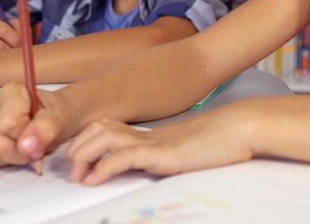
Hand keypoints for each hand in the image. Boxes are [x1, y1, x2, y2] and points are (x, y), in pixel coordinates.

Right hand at [0, 84, 74, 168]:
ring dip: (12, 157)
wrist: (54, 119)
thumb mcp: (60, 119)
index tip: (39, 133)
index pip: (9, 123)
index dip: (26, 136)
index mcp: (11, 92)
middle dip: (19, 151)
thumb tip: (26, 146)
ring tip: (26, 146)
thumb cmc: (56, 116)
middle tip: (35, 144)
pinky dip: (2, 160)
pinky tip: (14, 150)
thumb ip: (45, 128)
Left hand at [65, 108, 253, 185]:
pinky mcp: (161, 153)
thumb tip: (148, 168)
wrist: (238, 130)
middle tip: (72, 172)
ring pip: (103, 137)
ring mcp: (152, 141)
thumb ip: (161, 158)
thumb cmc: (216, 144)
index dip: (85, 141)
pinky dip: (104, 167)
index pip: (105, 128)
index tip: (77, 162)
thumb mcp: (181, 153)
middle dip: (76, 148)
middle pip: (96, 128)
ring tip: (78, 177)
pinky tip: (95, 180)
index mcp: (148, 134)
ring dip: (83, 156)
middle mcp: (145, 134)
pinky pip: (124, 156)